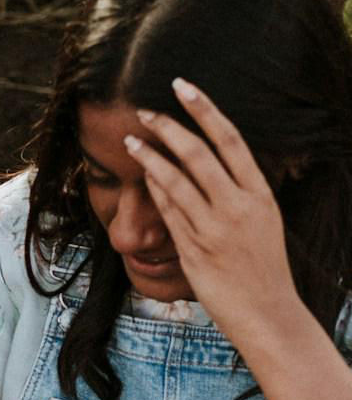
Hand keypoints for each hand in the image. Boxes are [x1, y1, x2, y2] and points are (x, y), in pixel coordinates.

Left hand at [125, 79, 301, 348]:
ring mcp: (214, 229)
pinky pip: (169, 213)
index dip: (205, 109)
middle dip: (167, 127)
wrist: (267, 312)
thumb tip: (216, 166)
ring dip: (151, 157)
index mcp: (260, 194)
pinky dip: (155, 190)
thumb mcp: (264, 221)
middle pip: (197, 153)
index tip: (183, 87)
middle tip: (144, 111)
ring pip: (175, 181)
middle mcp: (237, 206)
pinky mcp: (194, 250)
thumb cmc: (262, 266)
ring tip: (132, 140)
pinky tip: (142, 175)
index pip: (230, 139)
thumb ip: (241, 193)